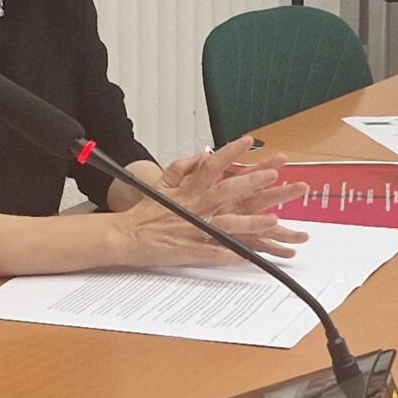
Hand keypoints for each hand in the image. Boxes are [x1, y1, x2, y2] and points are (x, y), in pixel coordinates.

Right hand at [109, 137, 309, 267]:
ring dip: (250, 223)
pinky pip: (214, 253)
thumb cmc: (145, 212)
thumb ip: (184, 167)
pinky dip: (231, 255)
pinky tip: (248, 256)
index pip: (212, 165)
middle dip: (250, 183)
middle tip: (272, 175)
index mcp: (187, 190)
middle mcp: (193, 207)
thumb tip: (203, 156)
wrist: (125, 236)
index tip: (249, 141)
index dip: (231, 152)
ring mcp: (192, 229)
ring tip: (272, 220)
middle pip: (226, 192)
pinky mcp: (189, 250)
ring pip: (226, 224)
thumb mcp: (163, 183)